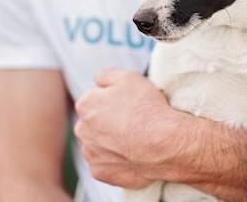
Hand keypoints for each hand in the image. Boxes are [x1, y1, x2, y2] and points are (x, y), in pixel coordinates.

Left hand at [74, 69, 177, 187]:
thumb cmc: (148, 108)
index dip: (113, 100)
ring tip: (133, 139)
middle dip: (107, 121)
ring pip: (97, 143)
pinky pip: (105, 163)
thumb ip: (107, 75)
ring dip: (109, 141)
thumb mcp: (130, 77)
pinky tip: (132, 154)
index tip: (128, 105)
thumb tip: (97, 78)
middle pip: (93, 122)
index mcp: (86, 104)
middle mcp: (81, 129)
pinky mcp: (99, 172)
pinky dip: (115, 160)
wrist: (164, 143)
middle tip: (131, 121)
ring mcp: (90, 153)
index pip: (94, 98)